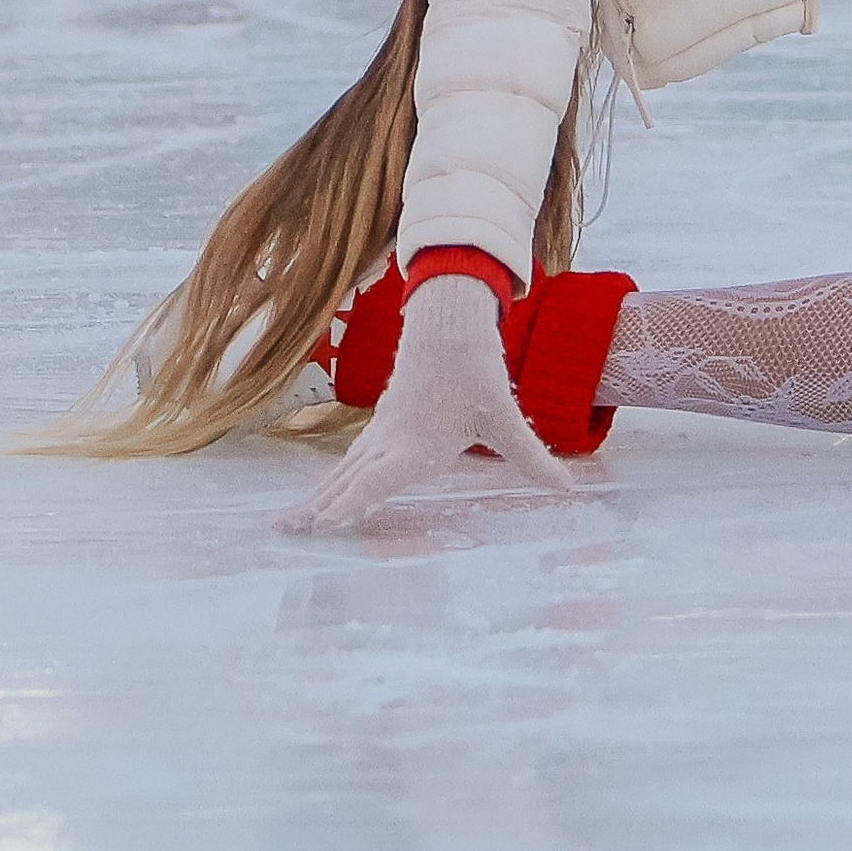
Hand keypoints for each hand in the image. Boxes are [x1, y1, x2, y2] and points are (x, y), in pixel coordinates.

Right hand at [283, 274, 575, 533]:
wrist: (449, 318)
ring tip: (289, 522)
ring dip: (317, 497)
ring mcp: (383, 431)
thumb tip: (568, 490)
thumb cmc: (474, 366)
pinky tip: (327, 493)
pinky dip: (333, 480)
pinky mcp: (385, 422)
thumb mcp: (503, 413)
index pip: (376, 481)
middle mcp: (392, 440)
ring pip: (344, 471)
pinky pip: (351, 459)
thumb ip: (530, 456)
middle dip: (317, 509)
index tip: (323, 526)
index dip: (350, 505)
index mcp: (415, 444)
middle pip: (347, 480)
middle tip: (284, 532)